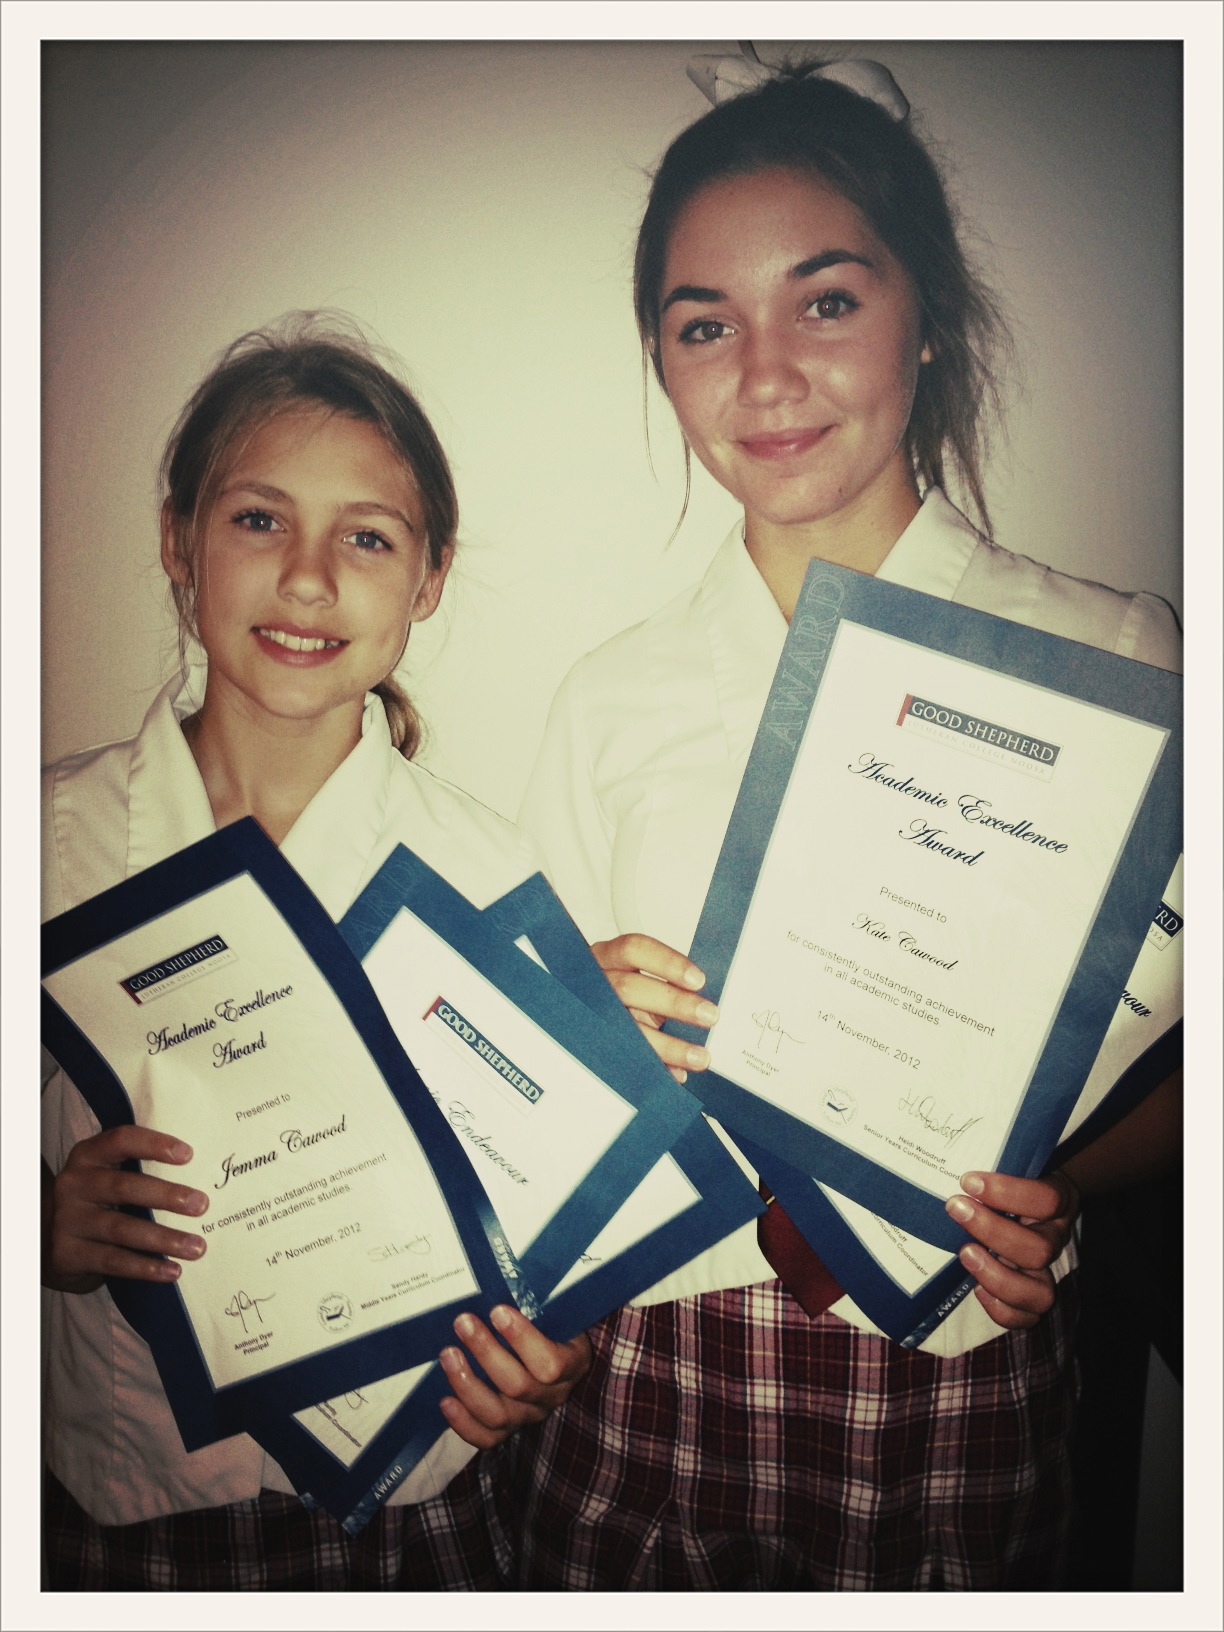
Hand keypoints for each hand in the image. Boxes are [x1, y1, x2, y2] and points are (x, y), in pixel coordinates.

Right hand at [42, 1126, 208, 1293]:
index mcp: (89, 1155)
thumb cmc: (98, 1198)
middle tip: (202, 1205)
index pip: (121, 1140)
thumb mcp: (108, 1173)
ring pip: (121, 1229)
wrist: (50, 1236)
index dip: (154, 1145)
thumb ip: (141, 1168)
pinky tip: (172, 1270)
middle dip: (166, 1196)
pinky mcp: (69, 1253)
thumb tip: (203, 1174)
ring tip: (196, 1247)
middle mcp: (75, 1184)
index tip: (188, 1155)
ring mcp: (69, 1220)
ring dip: (163, 1239)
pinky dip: (146, 1267)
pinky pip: (113, 1261)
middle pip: (123, 1187)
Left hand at [437, 1305, 592, 1449]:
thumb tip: (503, 1272)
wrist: (552, 1356)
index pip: (550, 1362)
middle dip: (486, 1352)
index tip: (497, 1311)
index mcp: (572, 1364)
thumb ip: (535, 1303)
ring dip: (468, 1384)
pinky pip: (486, 1438)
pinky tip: (445, 1400)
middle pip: (519, 1386)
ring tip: (447, 1354)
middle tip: (462, 1322)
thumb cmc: (548, 1326)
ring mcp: (529, 1416)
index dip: (522, 1338)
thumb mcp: (552, 1313)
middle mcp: (553, 1396)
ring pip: (499, 1414)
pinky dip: (463, 1423)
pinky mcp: (508, 1431)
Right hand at [591, 932, 718, 1081]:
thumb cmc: (623, 994)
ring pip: (626, 1028)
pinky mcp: (594, 1045)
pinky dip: (654, 1067)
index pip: (634, 950)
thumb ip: (666, 986)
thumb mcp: (637, 980)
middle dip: (673, 1003)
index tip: (698, 979)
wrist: (588, 1015)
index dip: (667, 962)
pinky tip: (675, 1073)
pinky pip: (624, 1058)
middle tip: (709, 1016)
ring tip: (699, 1057)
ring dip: (668, 1045)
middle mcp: (595, 982)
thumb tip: (705, 1003)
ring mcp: (591, 1015)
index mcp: (608, 957)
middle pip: (629, 987)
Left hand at [945, 1169, 1079, 1330]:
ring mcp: (1047, 1272)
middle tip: (954, 1208)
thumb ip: (990, 1158)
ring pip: (1040, 1293)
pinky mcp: (1033, 1298)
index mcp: (1057, 1200)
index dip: (1008, 1192)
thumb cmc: (1004, 1180)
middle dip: (992, 1231)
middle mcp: (1054, 1238)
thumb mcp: (1006, 1163)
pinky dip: (1002, 1310)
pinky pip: (1028, 1319)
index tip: (968, 1180)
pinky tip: (976, 1290)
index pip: (1046, 1199)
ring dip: (997, 1276)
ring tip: (964, 1254)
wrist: (1020, 1204)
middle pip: (1040, 1249)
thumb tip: (944, 1150)